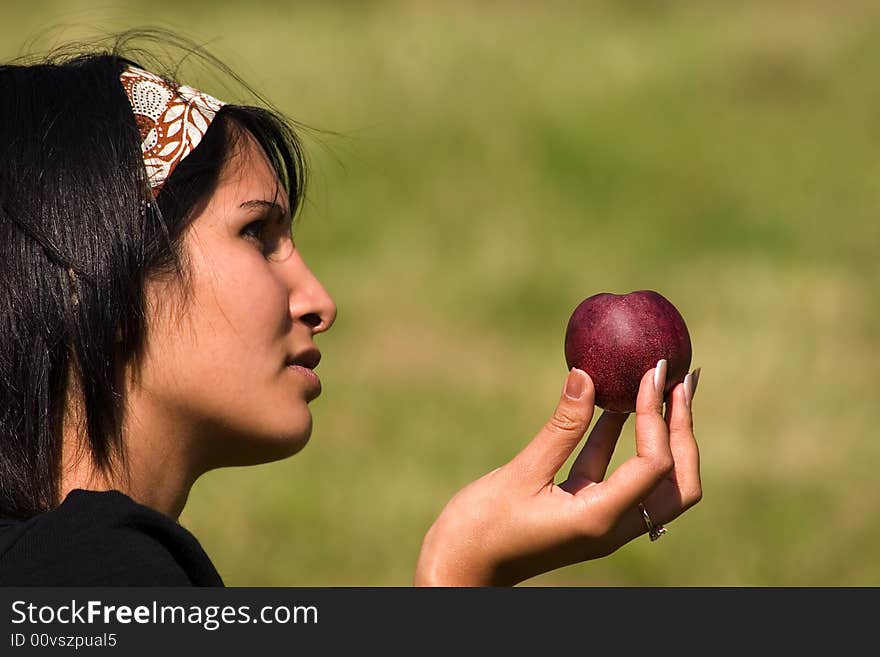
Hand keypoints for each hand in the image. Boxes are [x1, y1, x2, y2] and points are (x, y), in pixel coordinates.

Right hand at [414, 361, 701, 585]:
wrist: (460, 569)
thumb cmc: (482, 529)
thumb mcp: (521, 473)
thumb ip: (559, 428)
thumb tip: (585, 375)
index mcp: (600, 519)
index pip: (655, 465)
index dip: (658, 415)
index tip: (651, 372)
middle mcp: (612, 525)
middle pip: (678, 481)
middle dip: (683, 428)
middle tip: (682, 379)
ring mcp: (601, 520)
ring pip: (653, 478)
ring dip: (662, 432)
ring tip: (662, 384)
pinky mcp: (584, 511)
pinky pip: (616, 473)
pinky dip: (623, 440)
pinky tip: (615, 405)